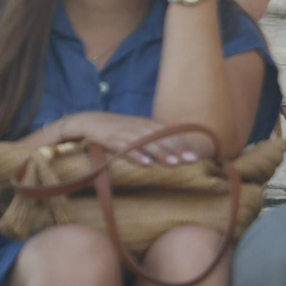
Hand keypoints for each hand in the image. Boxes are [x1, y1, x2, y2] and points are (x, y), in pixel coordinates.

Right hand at [56, 112, 207, 165]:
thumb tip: (174, 153)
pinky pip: (126, 149)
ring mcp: (126, 133)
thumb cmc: (119, 129)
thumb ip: (155, 140)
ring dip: (161, 153)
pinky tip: (147, 163)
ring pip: (147, 144)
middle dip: (177, 150)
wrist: (90, 121)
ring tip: (174, 163)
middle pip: (161, 139)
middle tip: (191, 161)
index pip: (169, 134)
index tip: (196, 156)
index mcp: (147, 125)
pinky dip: (136, 155)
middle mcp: (139, 127)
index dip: (182, 145)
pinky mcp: (112, 140)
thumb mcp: (138, 131)